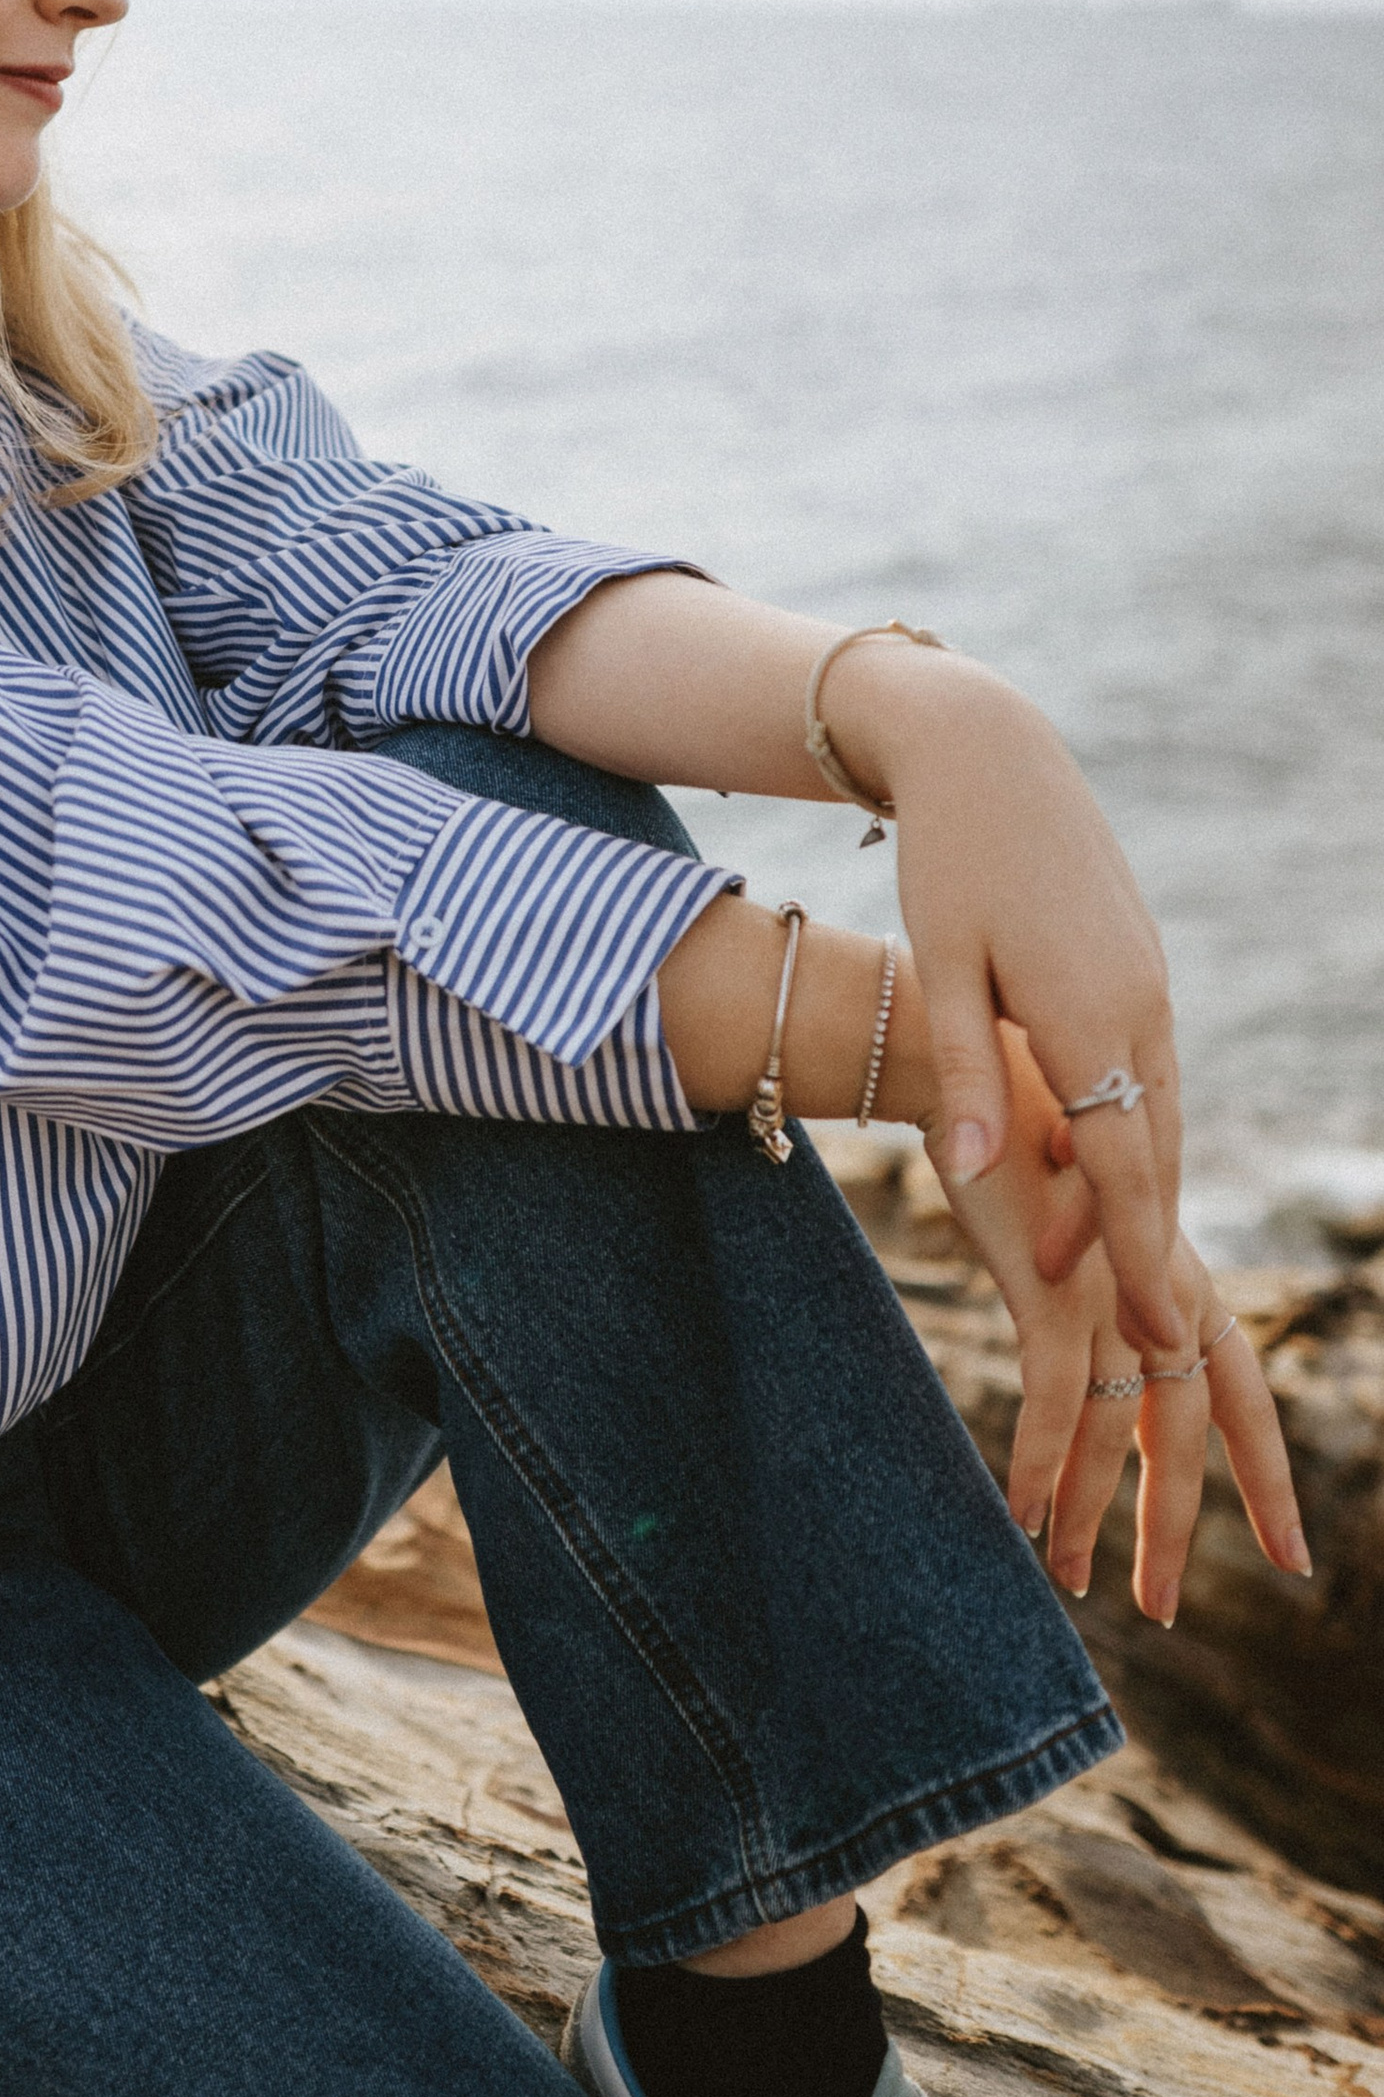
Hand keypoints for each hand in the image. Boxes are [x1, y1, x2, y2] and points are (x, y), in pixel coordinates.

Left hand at [832, 645, 1186, 1352]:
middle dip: (1146, 1247)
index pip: (1125, 1167)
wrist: (987, 754)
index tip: (1153, 1336)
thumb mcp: (941, 968)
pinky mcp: (1136, 966)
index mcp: (1089, 1015)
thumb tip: (982, 1176)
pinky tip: (1097, 1170)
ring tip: (1104, 1276)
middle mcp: (1138, 1005)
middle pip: (1152, 1152)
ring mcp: (1146, 984)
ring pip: (1155, 1115)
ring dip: (1135, 1192)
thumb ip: (966, 1073)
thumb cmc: (946, 859)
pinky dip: (1129, 1132)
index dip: (1138, 1257)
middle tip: (1145, 1342)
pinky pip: (1145, 1072)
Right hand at [920, 1026, 1306, 1614]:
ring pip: (1124, 1426)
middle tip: (1168, 1608)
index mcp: (1172, 1275)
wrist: (962, 1061)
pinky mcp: (1051, 1282)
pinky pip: (1057, 1398)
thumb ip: (1093, 1296)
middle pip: (1201, 1421)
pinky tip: (1022, 1516)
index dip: (1266, 1475)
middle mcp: (1157, 1283)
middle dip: (1185, 1522)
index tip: (1289, 1557)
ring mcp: (1109, 1284)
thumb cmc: (1008, 1142)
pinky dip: (1045, 1463)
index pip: (1240, 1386)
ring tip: (1071, 1580)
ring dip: (1094, 1513)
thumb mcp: (1070, 1232)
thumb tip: (1093, 1365)